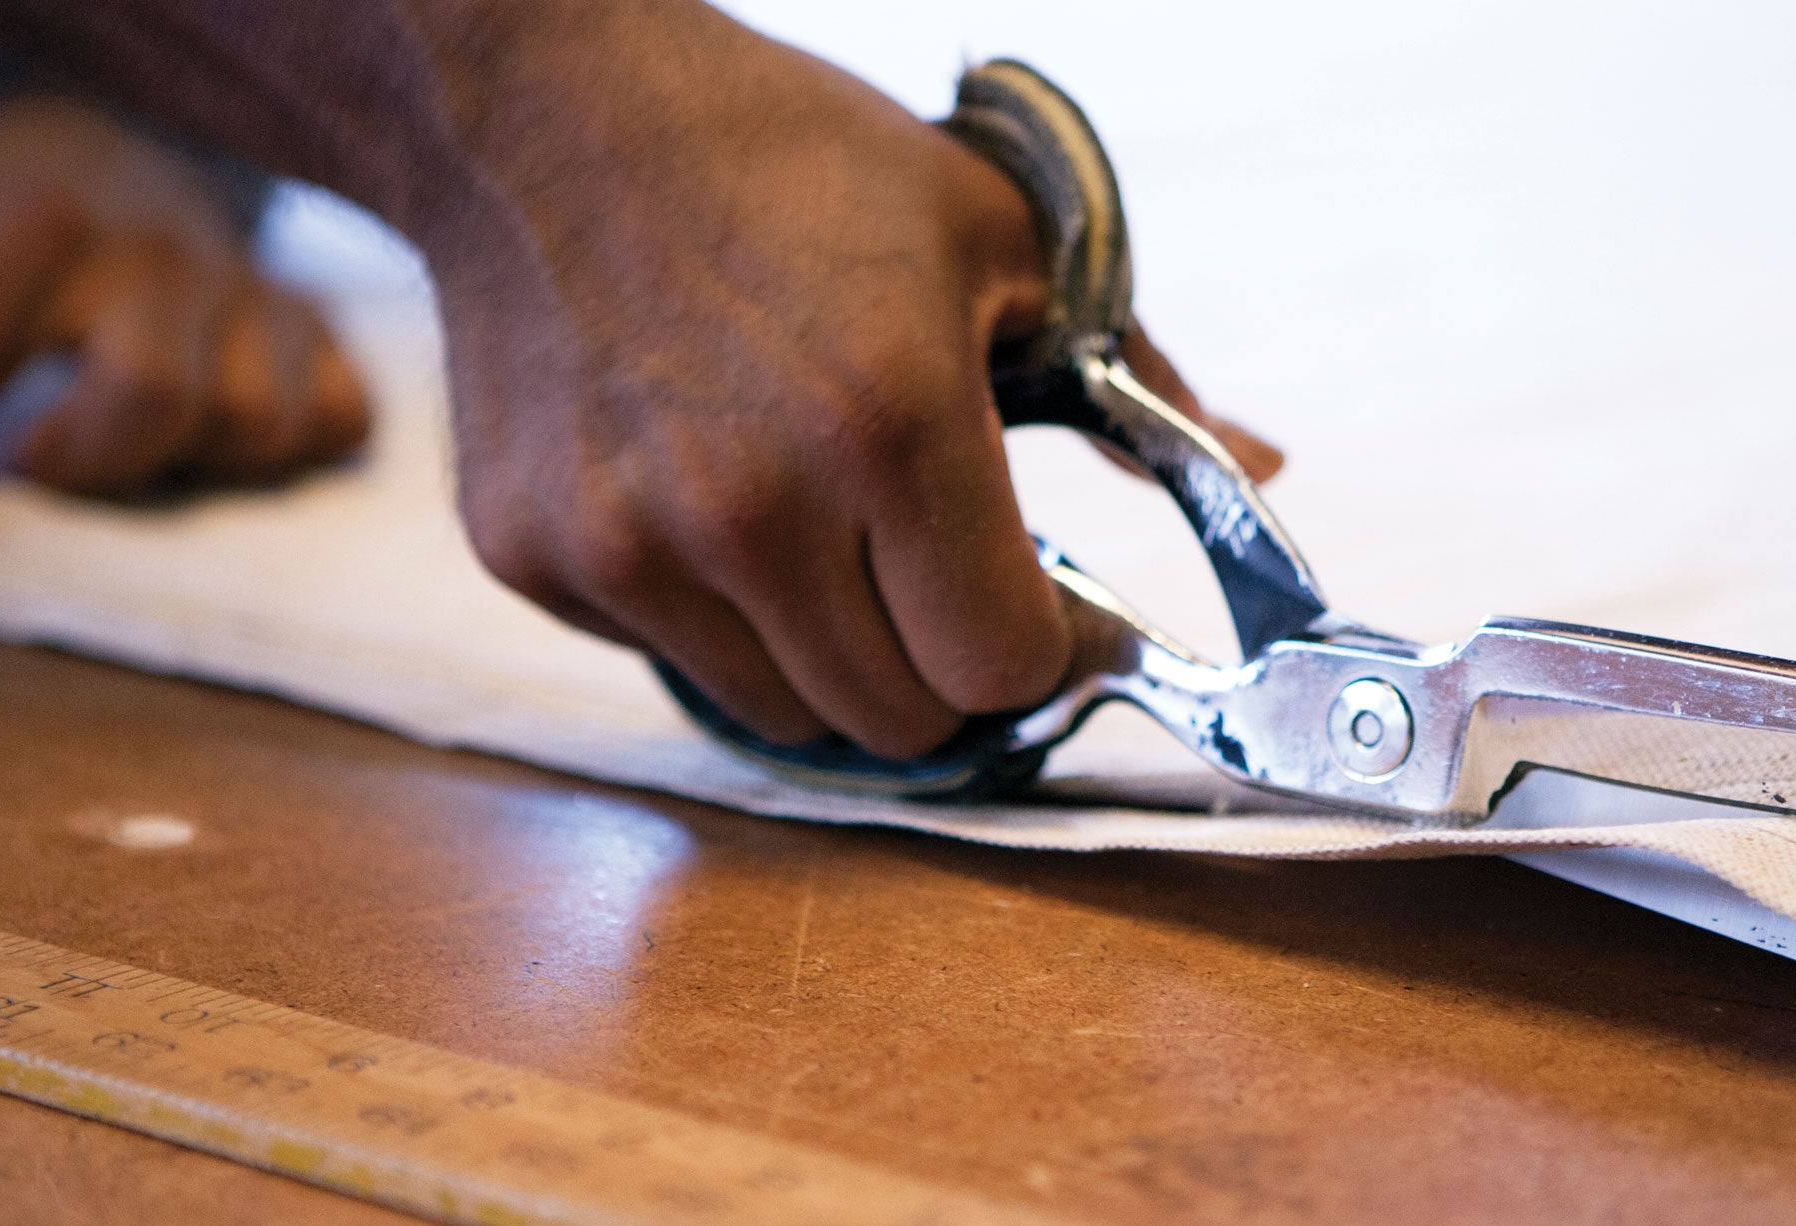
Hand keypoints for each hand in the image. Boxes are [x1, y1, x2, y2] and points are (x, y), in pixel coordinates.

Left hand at [0, 94, 368, 539]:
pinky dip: (286, 447)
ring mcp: (252, 292)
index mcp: (35, 221)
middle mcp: (160, 254)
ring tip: (131, 436)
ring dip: (190, 456)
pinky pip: (336, 421)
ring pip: (256, 423)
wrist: (118, 141)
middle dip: (82, 461)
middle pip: (149, 398)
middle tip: (32, 461)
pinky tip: (223, 432)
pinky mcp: (319, 328)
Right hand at [414, 11, 1276, 758]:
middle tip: (938, 571)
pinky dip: (715, 618)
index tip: (1048, 608)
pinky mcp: (536, 560)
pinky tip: (707, 498)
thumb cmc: (790, 162)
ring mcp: (630, 547)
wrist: (545, 114)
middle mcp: (753, 510)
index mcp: (893, 426)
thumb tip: (1259, 468)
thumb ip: (1134, 382)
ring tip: (825, 528)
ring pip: (787, 716)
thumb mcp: (998, 237)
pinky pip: (674, 663)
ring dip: (832, 654)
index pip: (1005, 666)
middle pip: (903, 720)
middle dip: (945, 661)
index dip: (1047, 645)